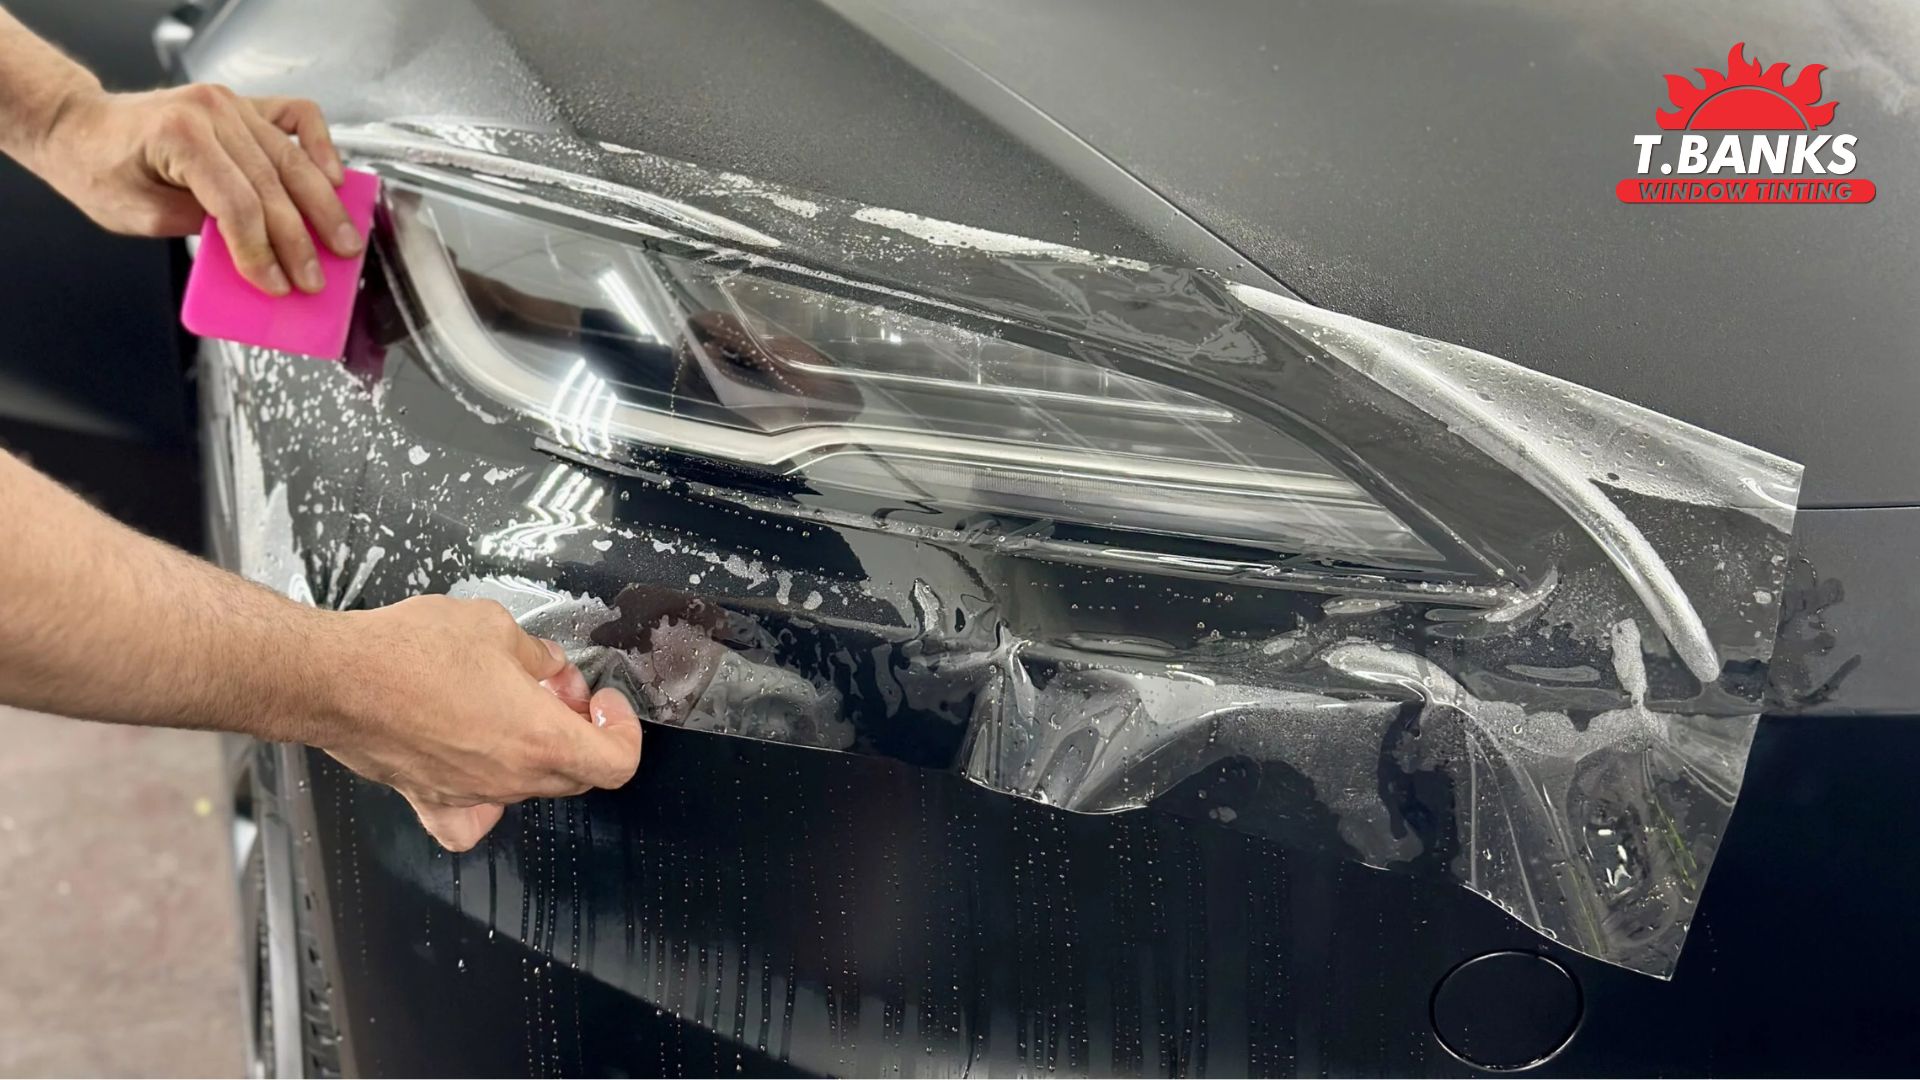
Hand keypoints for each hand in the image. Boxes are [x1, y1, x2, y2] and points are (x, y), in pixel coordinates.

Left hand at [30, 83, 360, 295]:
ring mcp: (231, 104)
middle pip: (273, 186)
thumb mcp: (140, 214)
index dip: (262, 251)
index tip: (276, 286)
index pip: (238, 204)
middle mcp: (211, 112)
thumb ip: (201, 228)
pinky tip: (335, 178)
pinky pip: (298, 116)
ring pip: (293, 160)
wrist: (83, 128)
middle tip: (317, 278)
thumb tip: (258, 249)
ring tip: (344, 242)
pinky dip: (321, 147)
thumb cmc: (100, 168)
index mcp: (179, 135)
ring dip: (325, 207)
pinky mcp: (244, 105)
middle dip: (300, 240)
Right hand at [317, 595, 642, 850]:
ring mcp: (470, 794)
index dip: (623, 730)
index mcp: (540, 739)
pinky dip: (484, 803)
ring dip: (536, 750)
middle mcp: (510, 778)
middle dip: (579, 730)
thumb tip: (546, 667)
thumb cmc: (410, 653)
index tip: (604, 702)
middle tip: (557, 689)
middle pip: (576, 775)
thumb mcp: (496, 627)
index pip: (617, 762)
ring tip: (512, 706)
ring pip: (528, 788)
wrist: (335, 679)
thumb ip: (536, 655)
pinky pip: (469, 820)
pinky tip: (478, 767)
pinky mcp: (429, 798)